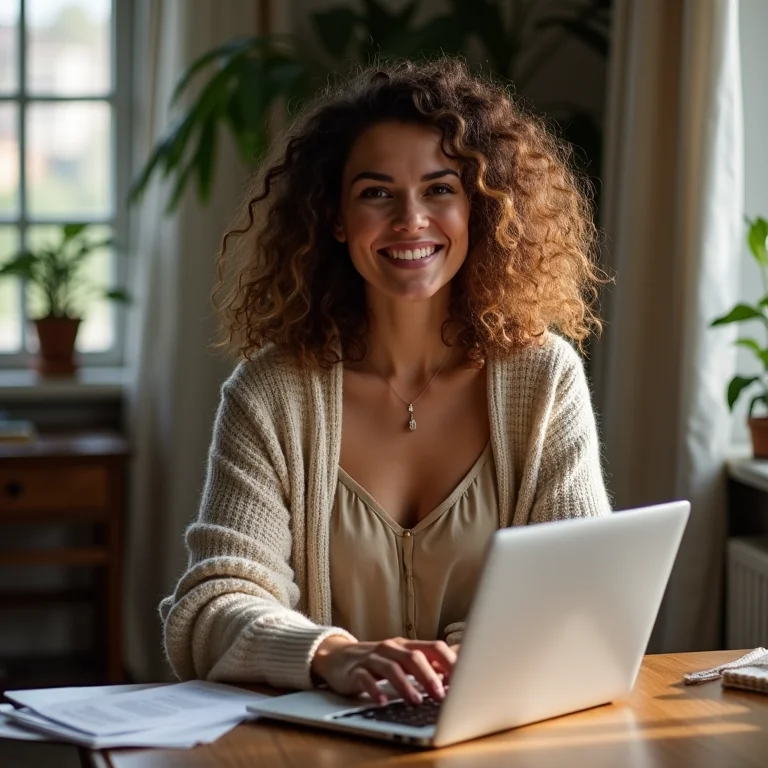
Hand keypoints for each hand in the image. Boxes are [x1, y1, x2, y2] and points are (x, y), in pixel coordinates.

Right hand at [311, 636, 456, 704]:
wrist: (338, 657)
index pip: (434, 647)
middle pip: (414, 657)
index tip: (464, 679)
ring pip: (391, 668)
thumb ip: (429, 664)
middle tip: (441, 695)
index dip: (450, 661)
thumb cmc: (379, 661)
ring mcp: (372, 658)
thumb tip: (459, 670)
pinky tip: (382, 702)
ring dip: (406, 685)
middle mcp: (391, 648)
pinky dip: (375, 690)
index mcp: (407, 645)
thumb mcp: (404, 659)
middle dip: (429, 676)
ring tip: (416, 701)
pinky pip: (365, 679)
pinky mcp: (355, 670)